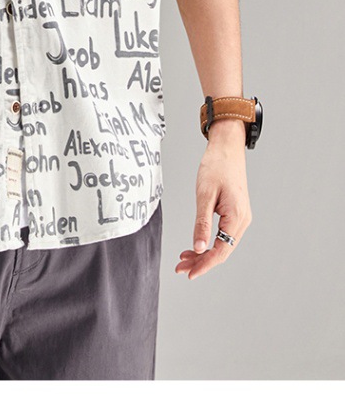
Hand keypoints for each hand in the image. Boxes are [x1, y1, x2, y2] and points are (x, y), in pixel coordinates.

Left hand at [176, 119, 251, 279]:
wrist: (226, 148)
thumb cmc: (216, 166)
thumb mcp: (205, 194)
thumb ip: (202, 223)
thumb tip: (199, 248)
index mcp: (237, 218)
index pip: (221, 251)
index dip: (204, 264)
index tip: (188, 273)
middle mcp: (242, 221)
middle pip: (222, 251)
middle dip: (201, 261)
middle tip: (180, 267)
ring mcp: (240, 217)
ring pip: (222, 244)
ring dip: (204, 253)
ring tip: (184, 258)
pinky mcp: (235, 213)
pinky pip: (223, 234)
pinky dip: (209, 241)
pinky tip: (196, 244)